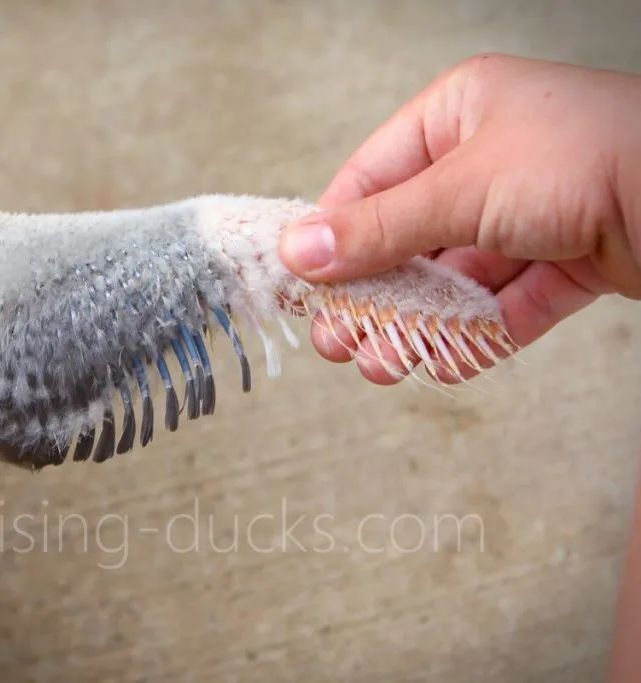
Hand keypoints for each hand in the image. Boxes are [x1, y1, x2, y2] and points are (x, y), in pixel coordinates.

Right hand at [278, 53, 640, 384]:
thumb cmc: (590, 156)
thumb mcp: (463, 188)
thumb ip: (379, 228)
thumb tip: (300, 251)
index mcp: (459, 115)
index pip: (372, 179)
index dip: (333, 234)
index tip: (302, 284)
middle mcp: (492, 159)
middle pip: (410, 238)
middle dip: (373, 295)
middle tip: (337, 340)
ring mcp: (533, 212)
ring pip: (455, 279)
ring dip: (415, 326)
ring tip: (381, 364)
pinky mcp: (568, 259)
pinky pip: (505, 304)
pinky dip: (471, 336)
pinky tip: (438, 363)